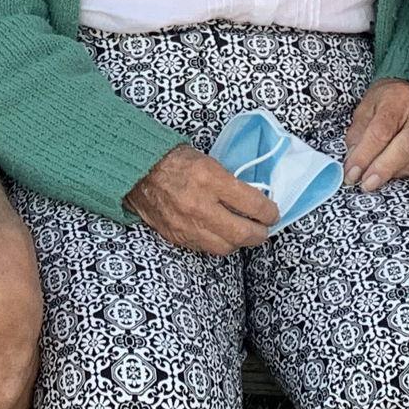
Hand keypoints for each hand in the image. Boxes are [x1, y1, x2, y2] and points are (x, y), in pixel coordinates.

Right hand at [124, 142, 276, 255]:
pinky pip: (205, 248)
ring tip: (244, 233)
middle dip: (260, 233)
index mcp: (209, 178)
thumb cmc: (173, 160)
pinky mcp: (176, 237)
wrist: (135, 171)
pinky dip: (218, 243)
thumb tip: (253, 198)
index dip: (269, 211)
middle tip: (264, 228)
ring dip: (239, 242)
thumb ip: (229, 181)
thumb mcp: (207, 160)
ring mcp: (187, 225)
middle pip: (242, 233)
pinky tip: (220, 234)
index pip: (252, 204)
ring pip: (226, 247)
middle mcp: (199, 205)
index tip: (272, 211)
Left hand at [342, 78, 408, 191]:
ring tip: (381, 176)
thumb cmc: (385, 102)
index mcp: (398, 99)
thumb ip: (357, 134)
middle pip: (406, 146)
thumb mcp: (365, 108)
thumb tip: (353, 162)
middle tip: (366, 184)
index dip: (365, 155)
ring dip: (399, 173)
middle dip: (383, 168)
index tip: (352, 173)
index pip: (381, 131)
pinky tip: (401, 173)